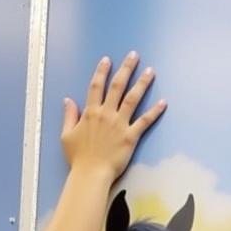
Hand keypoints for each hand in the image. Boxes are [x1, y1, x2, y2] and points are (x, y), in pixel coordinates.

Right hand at [61, 52, 165, 183]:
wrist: (90, 174)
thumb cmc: (78, 158)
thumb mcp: (67, 135)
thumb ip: (69, 116)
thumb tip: (68, 100)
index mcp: (90, 113)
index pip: (96, 87)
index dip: (102, 72)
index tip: (108, 60)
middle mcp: (106, 114)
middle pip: (117, 86)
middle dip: (126, 69)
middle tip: (134, 56)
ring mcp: (119, 124)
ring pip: (133, 98)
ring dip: (142, 83)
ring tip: (151, 71)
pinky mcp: (130, 137)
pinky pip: (144, 121)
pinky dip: (154, 112)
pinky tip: (163, 102)